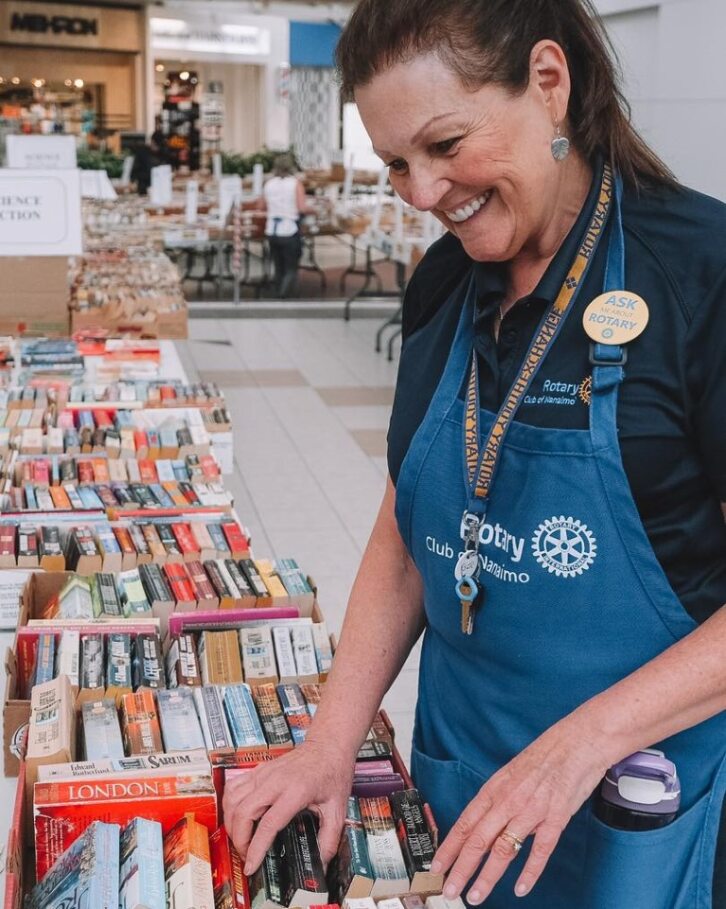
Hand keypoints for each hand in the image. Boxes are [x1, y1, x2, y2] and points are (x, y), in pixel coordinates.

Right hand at [223, 737, 354, 872]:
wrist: (328, 746)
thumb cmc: (332, 773)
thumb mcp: (338, 810)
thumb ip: (329, 840)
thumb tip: (321, 865)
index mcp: (296, 791)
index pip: (268, 825)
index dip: (256, 849)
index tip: (251, 866)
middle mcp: (275, 781)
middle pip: (243, 813)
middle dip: (239, 840)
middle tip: (247, 855)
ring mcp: (264, 773)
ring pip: (233, 800)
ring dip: (232, 824)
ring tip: (241, 839)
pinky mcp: (258, 770)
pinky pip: (234, 787)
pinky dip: (229, 805)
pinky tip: (236, 817)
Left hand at [431, 717, 611, 902]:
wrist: (575, 743)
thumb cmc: (543, 758)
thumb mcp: (510, 775)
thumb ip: (496, 802)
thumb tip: (481, 827)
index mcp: (494, 790)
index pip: (464, 824)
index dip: (449, 848)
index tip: (437, 866)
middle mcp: (508, 801)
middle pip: (478, 840)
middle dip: (461, 868)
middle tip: (450, 890)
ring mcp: (532, 811)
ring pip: (504, 849)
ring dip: (487, 876)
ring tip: (476, 896)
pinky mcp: (556, 818)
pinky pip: (540, 850)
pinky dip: (529, 872)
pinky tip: (521, 888)